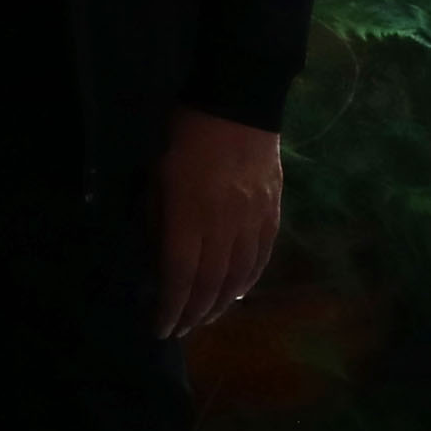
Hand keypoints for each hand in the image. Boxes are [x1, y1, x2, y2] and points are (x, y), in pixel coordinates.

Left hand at [154, 110, 283, 337]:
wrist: (236, 100)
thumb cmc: (185, 134)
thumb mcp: (157, 175)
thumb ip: (158, 221)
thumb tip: (158, 262)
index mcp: (190, 213)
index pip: (180, 275)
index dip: (170, 307)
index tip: (160, 328)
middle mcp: (224, 224)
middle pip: (210, 282)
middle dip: (194, 313)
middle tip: (181, 330)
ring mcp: (253, 219)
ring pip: (239, 275)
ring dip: (222, 303)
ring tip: (207, 318)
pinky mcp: (272, 210)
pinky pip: (262, 256)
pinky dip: (249, 280)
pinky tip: (238, 292)